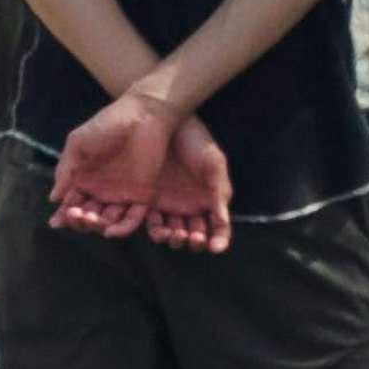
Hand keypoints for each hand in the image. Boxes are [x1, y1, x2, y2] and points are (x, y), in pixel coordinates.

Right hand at [49, 86, 181, 239]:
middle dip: (78, 221)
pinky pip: (131, 218)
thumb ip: (65, 169)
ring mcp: (121, 194)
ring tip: (90, 220)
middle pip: (87, 216)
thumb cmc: (107, 125)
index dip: (63, 215)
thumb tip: (54, 198)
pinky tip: (110, 230)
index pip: (71, 203)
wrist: (142, 116)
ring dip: (96, 226)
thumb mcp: (78, 143)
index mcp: (84, 178)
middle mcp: (101, 190)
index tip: (56, 223)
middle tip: (76, 216)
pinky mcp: (142, 196)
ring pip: (107, 221)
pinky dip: (122, 228)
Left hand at [139, 112, 231, 253]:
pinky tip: (156, 227)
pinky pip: (150, 221)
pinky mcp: (146, 200)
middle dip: (193, 240)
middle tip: (191, 238)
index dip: (217, 240)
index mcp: (209, 200)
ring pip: (171, 232)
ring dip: (173, 238)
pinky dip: (153, 229)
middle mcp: (188, 207)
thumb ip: (219, 192)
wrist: (165, 122)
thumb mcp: (214, 163)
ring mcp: (167, 205)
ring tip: (173, 235)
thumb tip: (223, 222)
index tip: (214, 247)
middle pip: (193, 235)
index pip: (217, 229)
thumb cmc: (196, 141)